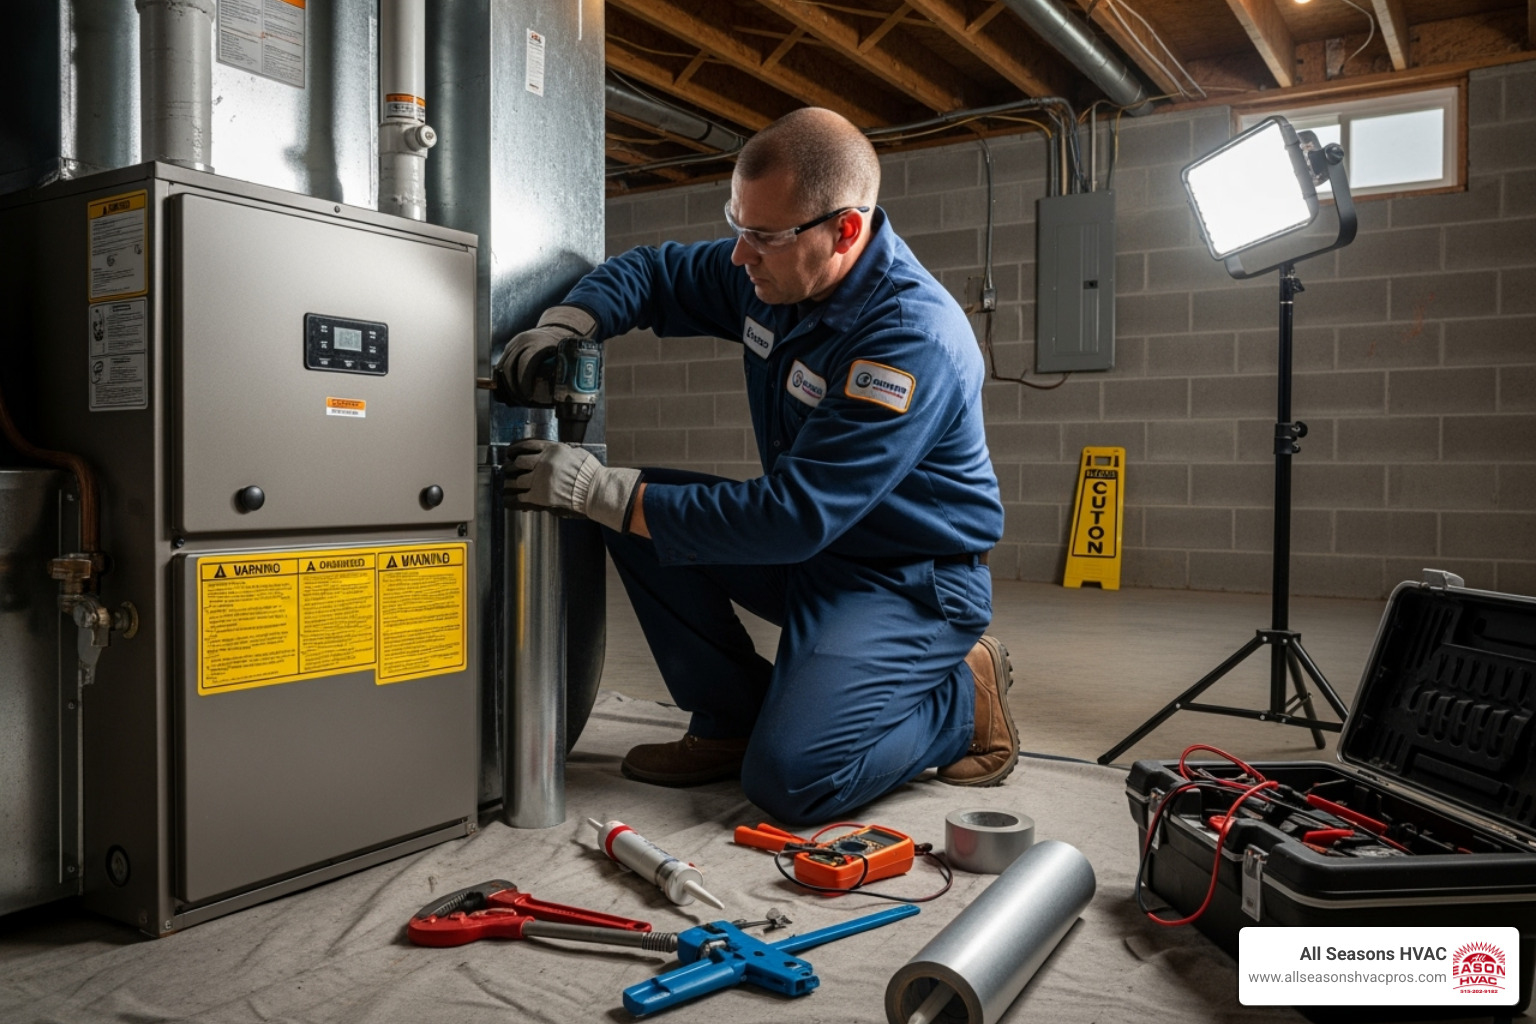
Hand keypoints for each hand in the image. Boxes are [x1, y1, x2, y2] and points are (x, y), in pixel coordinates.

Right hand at [492, 305, 596, 406]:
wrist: (558, 329)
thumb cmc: (563, 345)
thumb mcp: (565, 356)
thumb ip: (561, 370)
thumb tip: (562, 392)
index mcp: (537, 343)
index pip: (525, 364)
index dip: (524, 382)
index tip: (528, 396)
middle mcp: (522, 341)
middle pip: (510, 367)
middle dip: (513, 387)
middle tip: (522, 401)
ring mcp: (514, 343)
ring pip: (503, 367)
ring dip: (508, 384)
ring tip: (517, 398)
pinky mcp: (510, 347)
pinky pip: (503, 363)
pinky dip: (506, 377)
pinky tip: (512, 388)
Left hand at [504, 439, 641, 532]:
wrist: (593, 488)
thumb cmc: (589, 471)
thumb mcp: (575, 452)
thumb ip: (561, 451)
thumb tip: (555, 452)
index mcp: (551, 449)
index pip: (527, 445)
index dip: (515, 449)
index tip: (511, 453)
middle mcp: (542, 462)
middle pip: (519, 463)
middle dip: (512, 467)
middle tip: (508, 470)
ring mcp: (539, 479)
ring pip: (517, 480)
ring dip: (512, 483)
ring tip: (509, 485)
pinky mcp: (539, 495)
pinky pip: (521, 496)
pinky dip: (515, 498)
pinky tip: (512, 498)